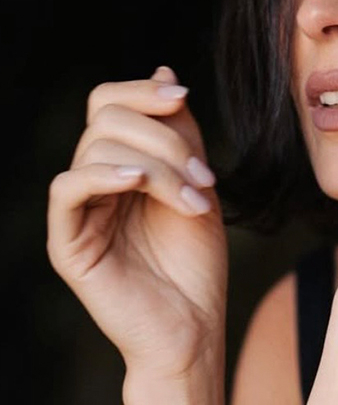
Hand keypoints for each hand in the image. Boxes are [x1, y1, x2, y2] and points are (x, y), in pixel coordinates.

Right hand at [46, 66, 227, 379]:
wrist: (193, 332)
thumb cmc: (196, 267)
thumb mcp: (198, 185)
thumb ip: (181, 134)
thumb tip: (164, 72)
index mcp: (120, 166)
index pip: (110, 103)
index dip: (142, 92)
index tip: (184, 97)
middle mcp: (93, 184)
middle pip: (105, 118)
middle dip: (164, 139)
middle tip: (205, 179)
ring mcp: (77, 213)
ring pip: (95, 147)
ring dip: (157, 166)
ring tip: (195, 203)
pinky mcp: (67, 243)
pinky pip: (66, 188)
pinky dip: (102, 175)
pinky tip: (138, 184)